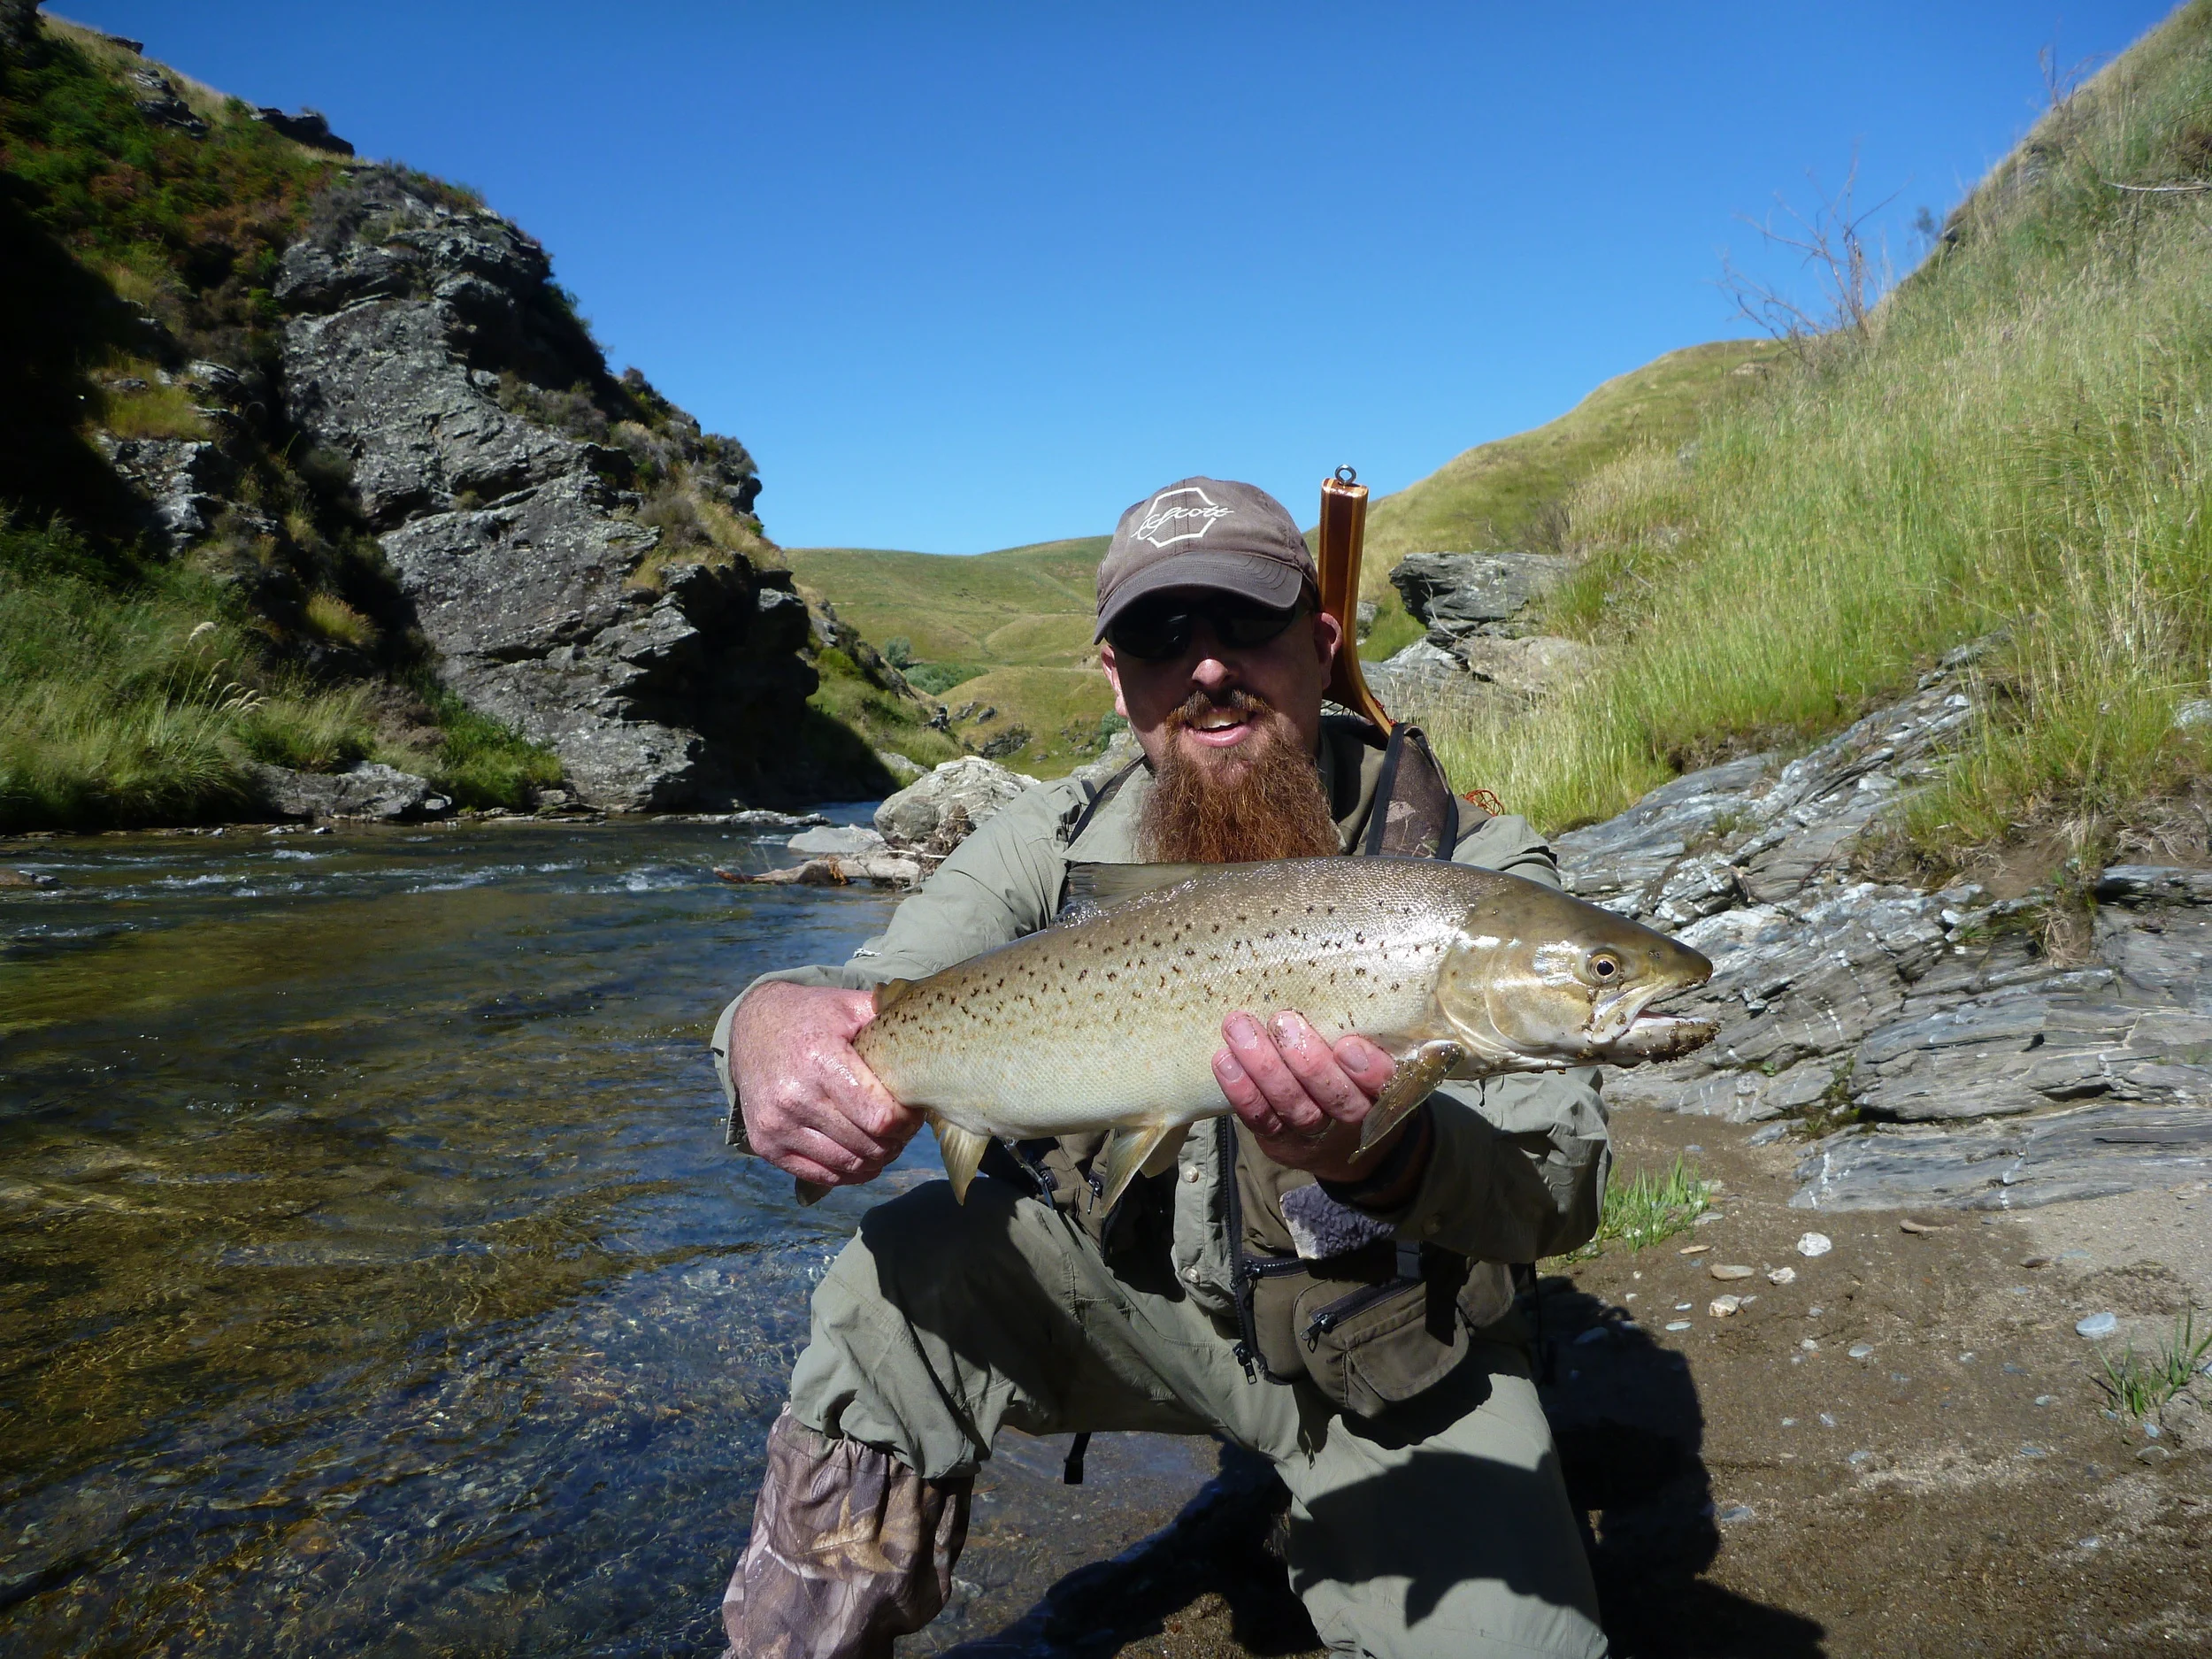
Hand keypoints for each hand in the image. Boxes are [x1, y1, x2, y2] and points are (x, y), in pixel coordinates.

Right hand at [730, 981, 924, 1189]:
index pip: (880, 1117)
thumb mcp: (847, 1005)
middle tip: (904, 1128)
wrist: (750, 1029)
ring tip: (887, 1143)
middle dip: (896, 1141)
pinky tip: (864, 1158)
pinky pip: (820, 1175)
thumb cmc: (809, 1016)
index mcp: (820, 1061)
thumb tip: (930, 1028)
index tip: (913, 1111)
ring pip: (847, 1164)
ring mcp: (776, 1125)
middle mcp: (795, 1097)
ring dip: (876, 1160)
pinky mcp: (766, 1145)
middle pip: (867, 1145)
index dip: (906, 1122)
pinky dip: (849, 1173)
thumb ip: (888, 1017)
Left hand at [1211, 1011, 1405, 1183]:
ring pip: (1294, 1106)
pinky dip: (1241, 1090)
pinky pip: (1260, 1118)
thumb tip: (1326, 975)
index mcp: (1382, 1090)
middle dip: (1307, 1062)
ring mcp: (1314, 1131)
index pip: (1385, 1083)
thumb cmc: (1349, 1073)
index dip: (1368, 1069)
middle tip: (1283, 1022)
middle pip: (1335, 1097)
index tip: (1346, 1044)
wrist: (1337, 1139)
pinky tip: (1224, 1060)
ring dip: (1264, 1067)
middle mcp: (1352, 1116)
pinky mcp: (1280, 1139)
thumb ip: (1356, 1028)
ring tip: (1240, 1030)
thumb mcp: (1366, 1052)